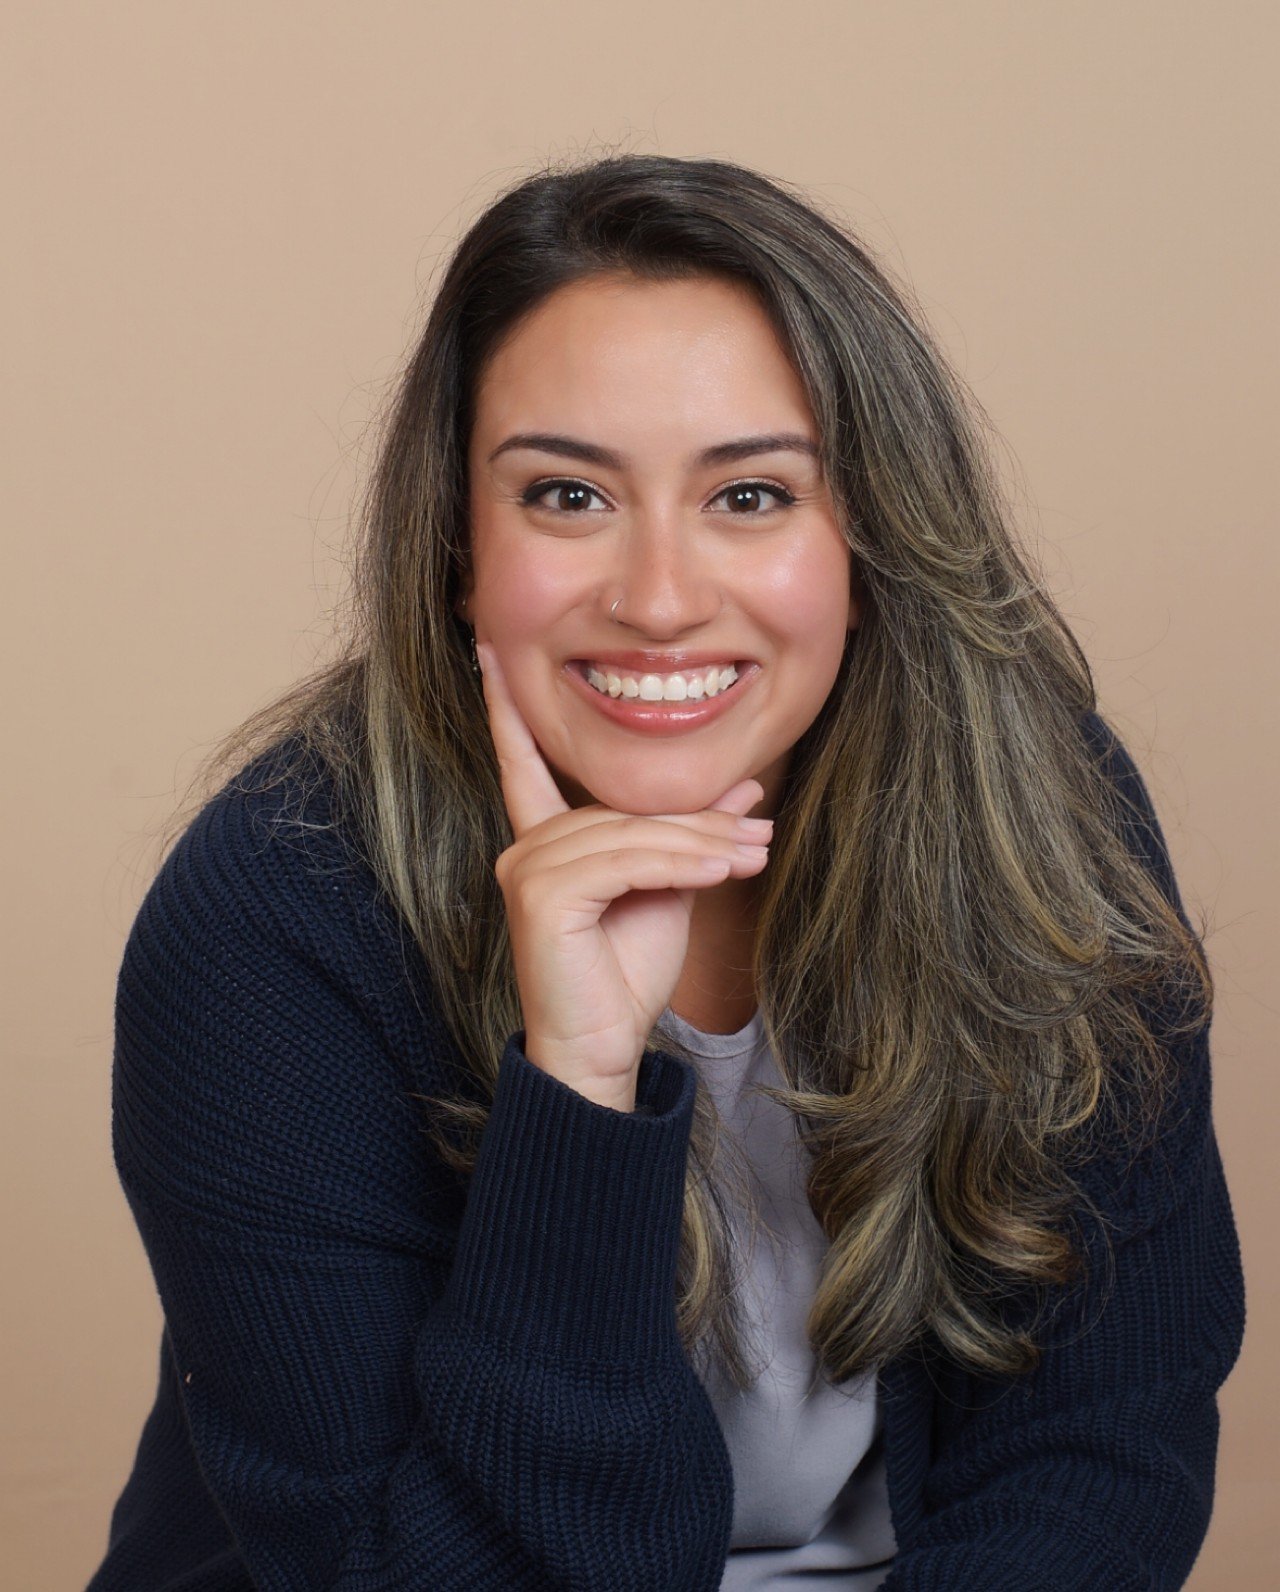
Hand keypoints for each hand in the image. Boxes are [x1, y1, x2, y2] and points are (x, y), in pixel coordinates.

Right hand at [475, 641, 771, 1111]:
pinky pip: (624, 861)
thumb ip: (693, 834)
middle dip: (697, 822)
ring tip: (753, 855)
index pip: (524, 764)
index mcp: (546, 842)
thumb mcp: (670, 889)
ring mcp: (527, 868)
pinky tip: (720, 873)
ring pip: (630, 833)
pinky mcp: (541, 894)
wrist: (604, 1048)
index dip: (507, 710)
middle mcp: (526, 848)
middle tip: (760, 832)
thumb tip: (744, 786)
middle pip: (623, 809)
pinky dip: (678, 865)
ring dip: (700, 845)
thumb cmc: (627, 974)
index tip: (489, 650)